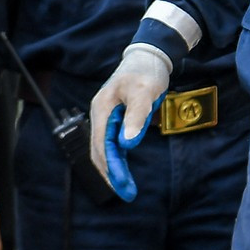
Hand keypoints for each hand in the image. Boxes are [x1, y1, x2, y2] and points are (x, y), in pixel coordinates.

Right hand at [89, 44, 171, 200]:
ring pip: (104, 149)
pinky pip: (112, 143)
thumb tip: (128, 144)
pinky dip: (117, 158)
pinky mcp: (115, 119)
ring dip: (114, 169)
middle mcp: (100, 115)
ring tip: (125, 188)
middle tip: (127, 193)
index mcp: (102, 109)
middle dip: (112, 173)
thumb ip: (136, 117)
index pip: (103, 145)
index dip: (112, 167)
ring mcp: (106, 117)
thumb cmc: (146, 72)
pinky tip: (123, 170)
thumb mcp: (145, 92)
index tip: (123, 185)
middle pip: (100, 150)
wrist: (149, 56)